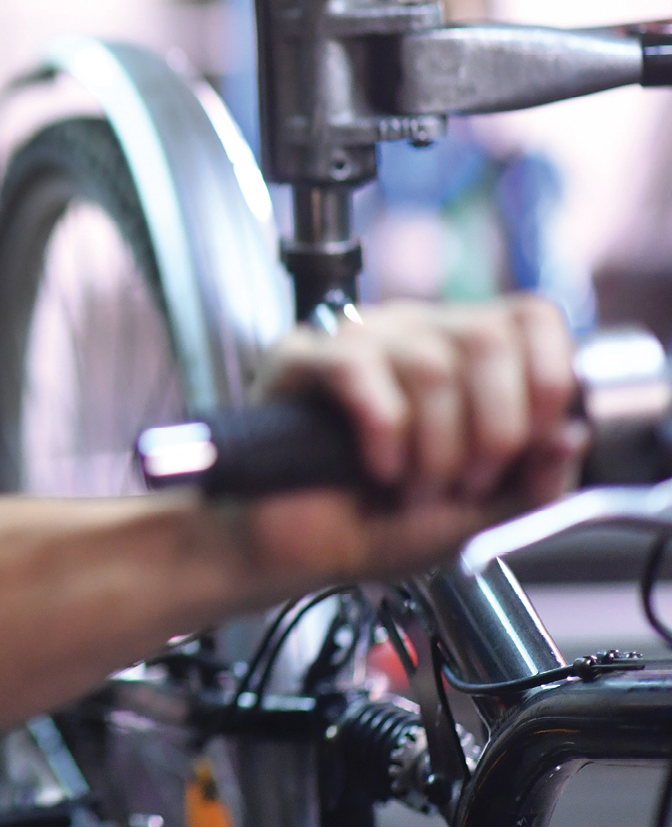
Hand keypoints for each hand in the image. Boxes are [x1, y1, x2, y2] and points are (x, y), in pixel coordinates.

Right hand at [243, 295, 583, 582]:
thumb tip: (573, 434)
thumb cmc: (375, 526)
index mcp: (464, 355)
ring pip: (429, 364)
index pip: (532, 319)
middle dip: (491, 430)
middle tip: (466, 482)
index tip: (534, 444)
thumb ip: (533, 482)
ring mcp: (357, 338)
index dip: (548, 379)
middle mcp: (415, 333)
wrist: (296, 550)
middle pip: (487, 339)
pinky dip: (383, 433)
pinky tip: (376, 466)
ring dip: (433, 448)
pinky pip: (359, 371)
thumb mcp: (479, 516)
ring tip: (414, 486)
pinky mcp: (301, 357)